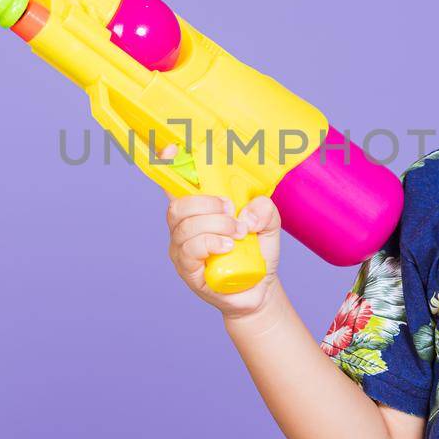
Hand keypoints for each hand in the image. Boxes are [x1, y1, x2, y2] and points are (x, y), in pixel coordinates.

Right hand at [161, 144, 281, 319]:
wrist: (260, 290)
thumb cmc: (257, 253)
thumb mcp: (269, 225)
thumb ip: (265, 209)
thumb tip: (246, 211)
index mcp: (199, 209)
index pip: (176, 184)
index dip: (169, 165)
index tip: (171, 148)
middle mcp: (184, 227)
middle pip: (177, 205)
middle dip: (206, 203)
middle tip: (232, 212)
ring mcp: (182, 250)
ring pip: (185, 227)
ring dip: (215, 225)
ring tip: (238, 234)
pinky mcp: (187, 271)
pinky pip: (190, 250)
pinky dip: (210, 243)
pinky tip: (227, 247)